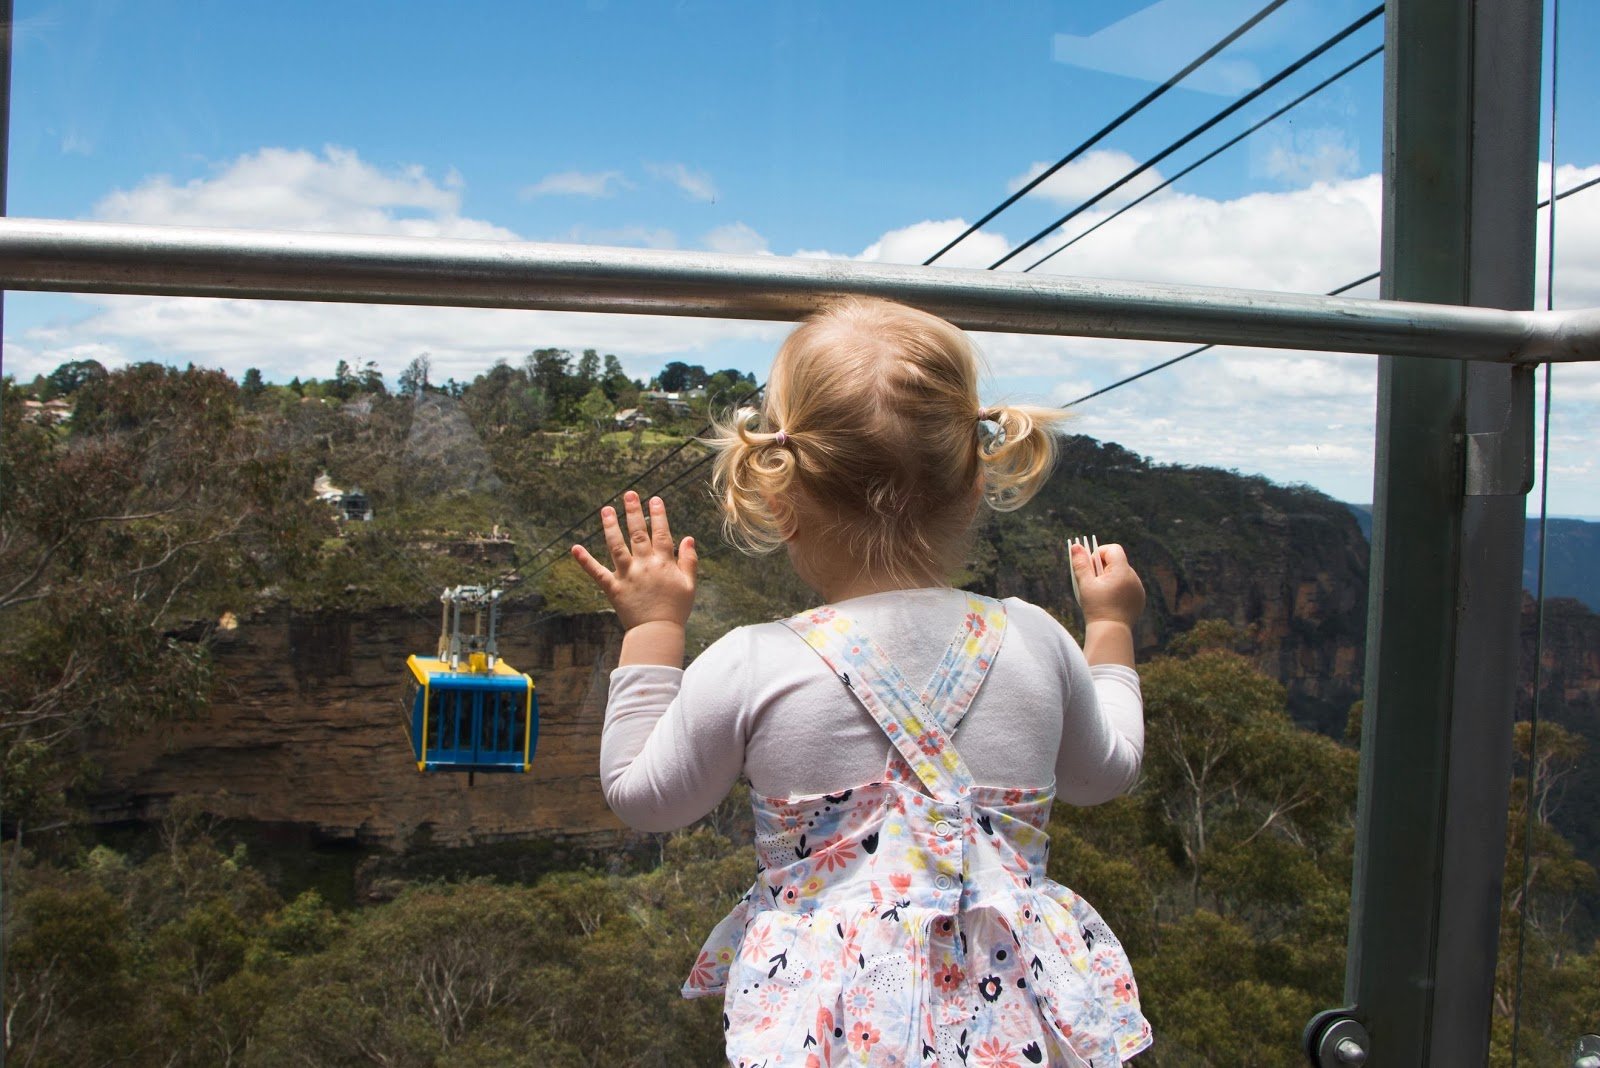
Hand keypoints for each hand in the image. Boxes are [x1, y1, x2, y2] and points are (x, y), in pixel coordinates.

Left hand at [572, 492, 697, 630]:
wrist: (657, 632)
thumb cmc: (675, 610)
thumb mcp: (689, 585)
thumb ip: (689, 560)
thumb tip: (689, 538)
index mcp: (664, 563)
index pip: (662, 533)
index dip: (658, 515)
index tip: (654, 499)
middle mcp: (644, 565)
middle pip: (638, 533)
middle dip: (634, 512)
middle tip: (629, 494)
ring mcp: (627, 575)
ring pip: (617, 546)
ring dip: (611, 527)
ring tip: (606, 509)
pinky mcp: (613, 588)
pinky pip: (597, 573)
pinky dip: (585, 561)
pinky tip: (574, 548)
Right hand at [1071, 541, 1144, 628]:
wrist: (1111, 632)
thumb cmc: (1096, 608)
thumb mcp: (1085, 584)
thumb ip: (1081, 563)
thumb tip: (1076, 546)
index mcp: (1122, 571)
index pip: (1113, 549)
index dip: (1099, 553)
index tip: (1091, 567)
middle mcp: (1134, 577)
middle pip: (1117, 562)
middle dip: (1103, 567)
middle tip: (1093, 582)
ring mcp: (1139, 588)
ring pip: (1123, 574)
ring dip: (1111, 578)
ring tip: (1101, 593)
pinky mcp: (1139, 599)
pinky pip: (1128, 586)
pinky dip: (1119, 589)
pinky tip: (1110, 600)